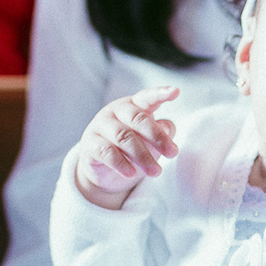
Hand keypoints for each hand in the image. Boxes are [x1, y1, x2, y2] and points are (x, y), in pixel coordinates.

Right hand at [74, 86, 179, 208]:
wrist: (103, 171)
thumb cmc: (132, 149)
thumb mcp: (151, 141)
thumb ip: (162, 131)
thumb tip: (168, 129)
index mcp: (134, 105)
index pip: (148, 97)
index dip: (161, 93)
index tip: (176, 92)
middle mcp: (116, 111)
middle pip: (138, 118)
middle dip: (158, 137)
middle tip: (172, 154)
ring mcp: (100, 125)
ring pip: (124, 137)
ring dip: (143, 156)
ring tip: (156, 172)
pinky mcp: (89, 143)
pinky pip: (107, 152)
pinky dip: (122, 164)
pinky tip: (132, 174)